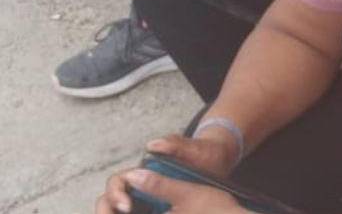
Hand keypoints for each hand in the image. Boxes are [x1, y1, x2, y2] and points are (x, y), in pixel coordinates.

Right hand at [95, 134, 239, 212]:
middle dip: (109, 211)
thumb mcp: (194, 148)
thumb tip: (152, 145)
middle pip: (113, 201)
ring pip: (125, 212)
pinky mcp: (161, 209)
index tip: (127, 207)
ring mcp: (150, 199)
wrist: (220, 163)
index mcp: (144, 171)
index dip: (116, 194)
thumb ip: (174, 144)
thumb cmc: (204, 153)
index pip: (118, 183)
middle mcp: (142, 185)